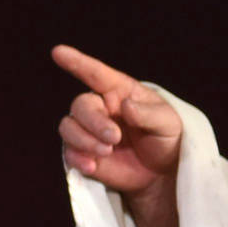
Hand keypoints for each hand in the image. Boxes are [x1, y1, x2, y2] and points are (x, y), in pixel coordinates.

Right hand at [55, 44, 184, 226]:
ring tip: (106, 153)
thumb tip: (124, 107)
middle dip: (94, 122)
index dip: (77, 62)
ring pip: (69, 127)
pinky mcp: (84, 154)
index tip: (58, 52)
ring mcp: (90, 132)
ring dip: (84, 140)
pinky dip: (78, 158)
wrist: (163, 174)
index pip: (96, 74)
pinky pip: (69, 152)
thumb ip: (148, 113)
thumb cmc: (168, 139)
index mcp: (120, 92)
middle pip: (81, 105)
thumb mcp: (168, 122)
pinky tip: (93, 167)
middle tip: (114, 139)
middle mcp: (101, 108)